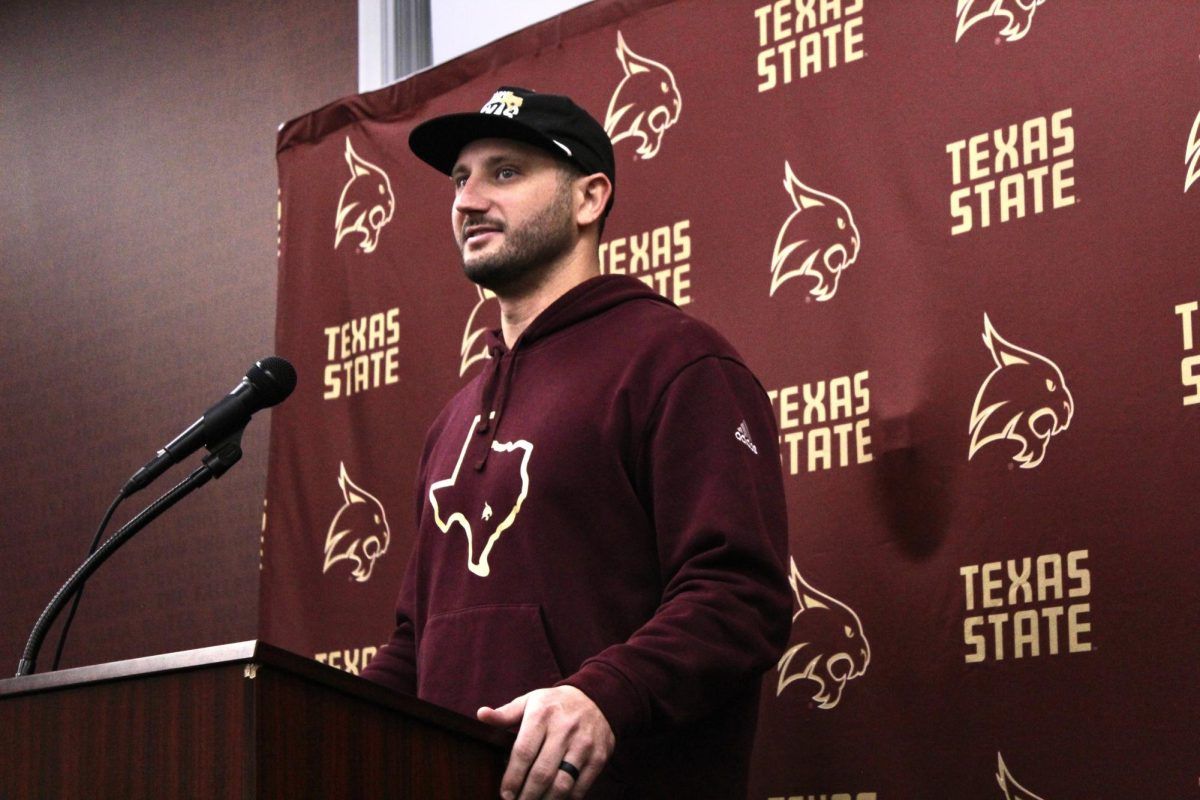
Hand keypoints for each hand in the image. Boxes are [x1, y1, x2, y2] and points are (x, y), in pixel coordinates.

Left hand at [477, 685, 614, 799]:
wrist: (597, 697)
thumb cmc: (555, 704)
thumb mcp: (530, 701)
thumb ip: (505, 714)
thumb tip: (481, 714)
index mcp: (543, 714)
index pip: (523, 752)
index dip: (512, 777)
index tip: (505, 794)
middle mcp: (565, 729)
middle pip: (542, 773)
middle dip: (526, 796)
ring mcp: (584, 744)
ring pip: (562, 784)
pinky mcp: (599, 757)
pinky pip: (581, 787)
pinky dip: (566, 799)